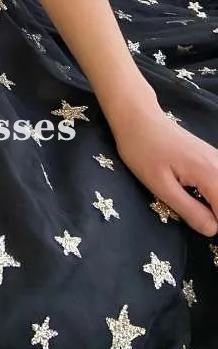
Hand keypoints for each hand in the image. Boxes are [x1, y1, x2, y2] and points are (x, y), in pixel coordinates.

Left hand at [111, 104, 217, 236]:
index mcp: (211, 174)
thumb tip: (213, 230)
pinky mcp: (212, 158)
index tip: (200, 227)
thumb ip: (190, 210)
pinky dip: (213, 196)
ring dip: (214, 206)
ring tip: (191, 207)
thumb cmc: (142, 150)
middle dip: (216, 215)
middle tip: (194, 218)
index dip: (216, 226)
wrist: (137, 118)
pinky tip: (197, 198)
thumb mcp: (161, 186)